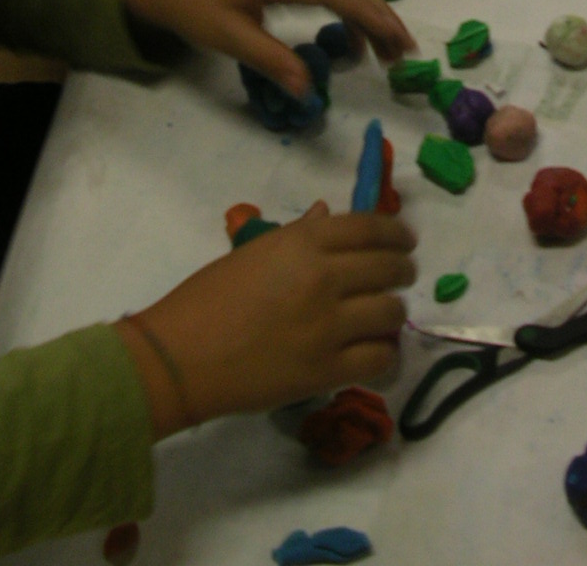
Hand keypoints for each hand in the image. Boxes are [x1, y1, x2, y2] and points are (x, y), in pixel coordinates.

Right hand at [117, 202, 417, 436]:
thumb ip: (297, 235)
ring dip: (394, 311)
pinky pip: (380, 358)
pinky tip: (377, 349)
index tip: (405, 239)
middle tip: (401, 275)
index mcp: (304, 242)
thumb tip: (327, 215)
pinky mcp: (327, 370)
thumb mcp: (253, 252)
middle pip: (389, 266)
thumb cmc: (207, 298)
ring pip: (391, 312)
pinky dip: (385, 352)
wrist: (181, 356)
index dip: (396, 232)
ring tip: (385, 316)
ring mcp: (330, 326)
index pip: (370, 227)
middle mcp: (325, 277)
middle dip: (403, 269)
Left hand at [124, 0, 416, 94]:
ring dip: (369, 15)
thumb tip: (307, 91)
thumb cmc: (196, 8)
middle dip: (382, 19)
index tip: (399, 43)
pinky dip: (350, 10)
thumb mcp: (229, 39)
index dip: (374, 19)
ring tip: (387, 51)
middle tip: (403, 54)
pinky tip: (353, 38)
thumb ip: (270, 61)